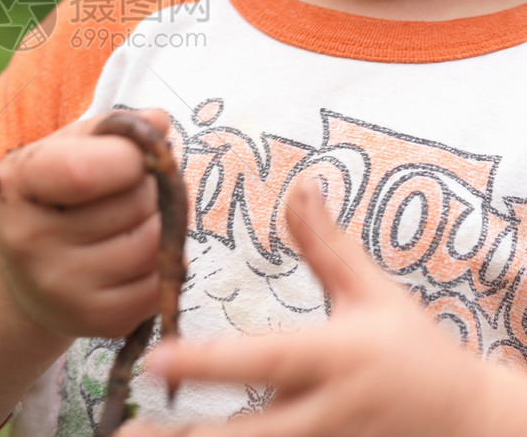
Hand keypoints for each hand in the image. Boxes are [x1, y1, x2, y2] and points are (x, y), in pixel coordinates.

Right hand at [0, 110, 167, 339]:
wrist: (25, 272)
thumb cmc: (55, 194)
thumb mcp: (67, 147)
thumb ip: (113, 129)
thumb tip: (159, 122)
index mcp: (16, 184)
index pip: (85, 172)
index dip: (129, 156)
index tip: (131, 155)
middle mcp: (30, 242)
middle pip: (136, 202)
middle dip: (148, 186)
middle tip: (130, 188)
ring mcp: (61, 287)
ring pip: (156, 242)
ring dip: (162, 222)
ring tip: (136, 217)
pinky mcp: (95, 322)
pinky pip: (161, 283)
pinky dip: (164, 262)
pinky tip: (136, 252)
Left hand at [121, 182, 521, 436]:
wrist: (470, 424)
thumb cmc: (415, 350)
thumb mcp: (373, 293)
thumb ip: (327, 246)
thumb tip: (300, 186)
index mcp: (334, 359)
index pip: (261, 361)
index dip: (207, 362)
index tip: (154, 358)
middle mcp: (326, 413)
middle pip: (248, 435)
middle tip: (126, 435)